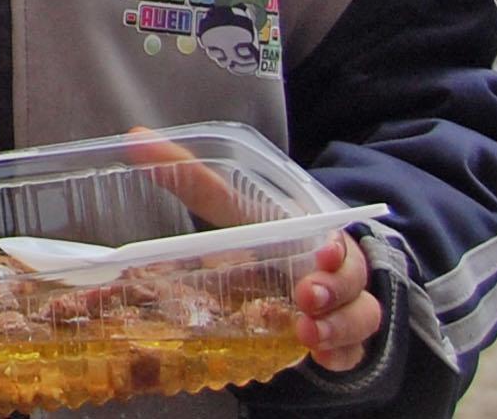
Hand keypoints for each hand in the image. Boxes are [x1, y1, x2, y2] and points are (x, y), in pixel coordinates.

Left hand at [125, 128, 377, 373]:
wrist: (292, 278)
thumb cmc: (264, 237)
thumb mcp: (232, 211)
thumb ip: (193, 180)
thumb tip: (135, 138)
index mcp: (316, 235)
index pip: (335, 238)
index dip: (335, 247)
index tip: (323, 249)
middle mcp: (337, 271)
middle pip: (353, 280)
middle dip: (335, 288)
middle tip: (306, 296)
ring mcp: (342, 308)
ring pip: (360, 318)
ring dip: (338, 326)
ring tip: (308, 332)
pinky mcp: (339, 342)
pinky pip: (352, 353)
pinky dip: (340, 357)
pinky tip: (323, 359)